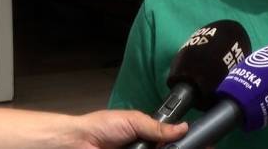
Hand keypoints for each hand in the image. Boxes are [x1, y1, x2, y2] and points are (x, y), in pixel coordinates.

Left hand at [69, 110, 187, 148]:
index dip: (175, 141)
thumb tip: (183, 127)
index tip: (188, 141)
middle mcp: (141, 147)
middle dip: (170, 147)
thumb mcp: (134, 121)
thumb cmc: (103, 126)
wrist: (78, 142)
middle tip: (174, 147)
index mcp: (144, 134)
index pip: (165, 140)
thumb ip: (158, 127)